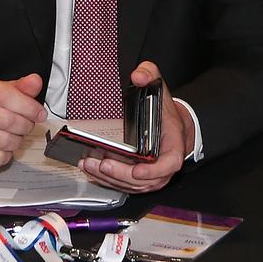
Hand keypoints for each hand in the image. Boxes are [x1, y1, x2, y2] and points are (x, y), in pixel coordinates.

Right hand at [0, 74, 46, 171]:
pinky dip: (6, 154)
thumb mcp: (5, 89)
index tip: (40, 114)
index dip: (30, 107)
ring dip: (18, 140)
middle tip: (28, 124)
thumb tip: (34, 82)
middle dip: (26, 125)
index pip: (7, 96)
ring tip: (15, 134)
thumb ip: (23, 87)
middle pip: (9, 121)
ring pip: (5, 141)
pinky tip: (2, 146)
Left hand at [78, 62, 192, 193]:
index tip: (137, 170)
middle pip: (144, 180)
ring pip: (131, 186)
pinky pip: (123, 186)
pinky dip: (106, 181)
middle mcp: (163, 167)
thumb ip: (151, 76)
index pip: (169, 164)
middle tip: (102, 164)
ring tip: (89, 164)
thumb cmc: (165, 115)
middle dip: (120, 175)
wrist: (172, 129)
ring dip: (109, 179)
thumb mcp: (161, 91)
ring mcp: (151, 176)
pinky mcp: (138, 180)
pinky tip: (91, 170)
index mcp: (173, 147)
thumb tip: (138, 75)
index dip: (153, 171)